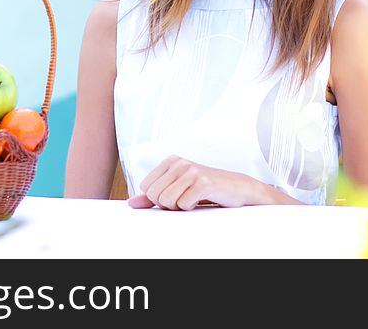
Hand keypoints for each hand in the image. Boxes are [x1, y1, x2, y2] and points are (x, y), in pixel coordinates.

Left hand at [127, 155, 264, 210]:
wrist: (236, 188)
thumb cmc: (205, 189)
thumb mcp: (176, 189)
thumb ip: (152, 195)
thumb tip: (131, 203)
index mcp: (171, 161)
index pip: (146, 188)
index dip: (159, 198)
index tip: (176, 194)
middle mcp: (180, 163)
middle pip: (154, 195)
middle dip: (168, 204)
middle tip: (185, 199)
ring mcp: (192, 171)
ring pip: (166, 201)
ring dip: (179, 207)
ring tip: (193, 199)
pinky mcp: (203, 182)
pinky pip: (183, 204)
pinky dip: (191, 207)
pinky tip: (202, 199)